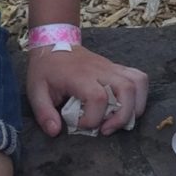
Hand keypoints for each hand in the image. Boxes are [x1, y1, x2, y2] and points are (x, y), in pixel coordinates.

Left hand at [26, 44, 149, 138]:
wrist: (54, 44)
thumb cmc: (46, 69)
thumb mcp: (35, 91)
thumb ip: (44, 113)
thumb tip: (55, 131)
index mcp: (80, 75)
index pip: (98, 97)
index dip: (93, 118)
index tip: (80, 125)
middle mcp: (100, 70)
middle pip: (126, 89)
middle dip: (122, 116)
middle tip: (106, 130)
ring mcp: (111, 67)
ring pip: (138, 83)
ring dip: (135, 106)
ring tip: (121, 121)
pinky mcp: (117, 69)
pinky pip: (139, 78)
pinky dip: (140, 95)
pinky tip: (128, 108)